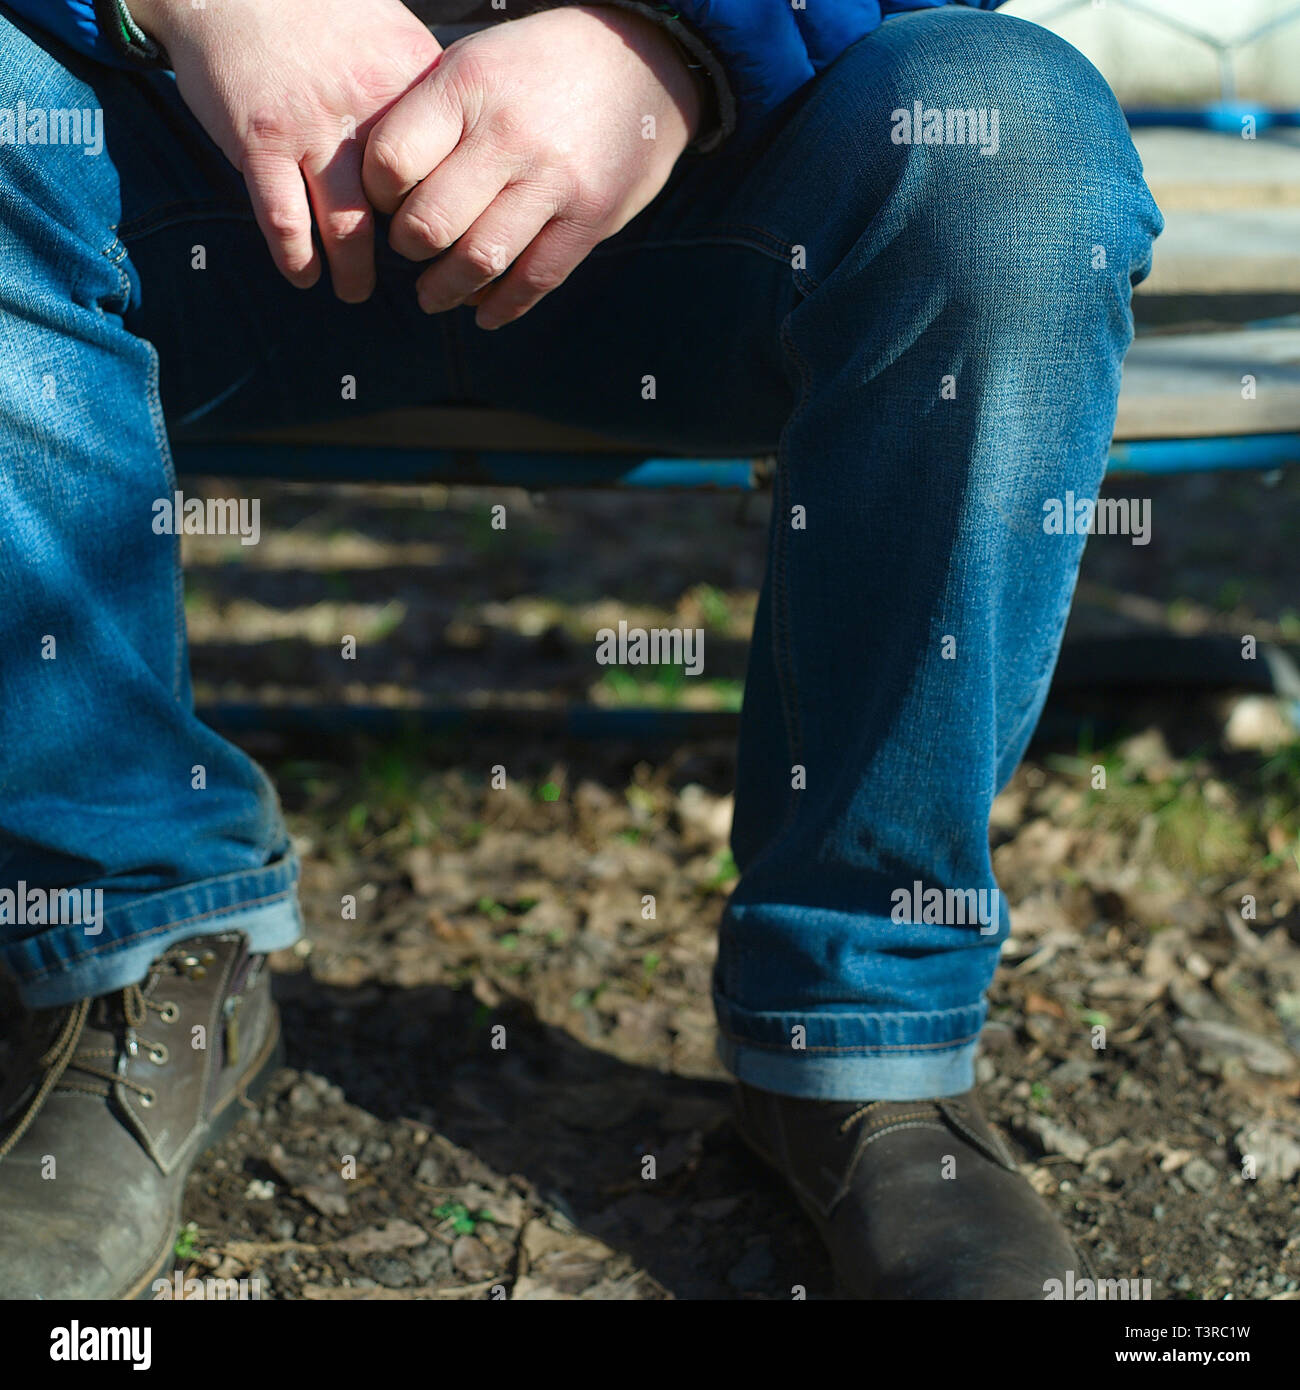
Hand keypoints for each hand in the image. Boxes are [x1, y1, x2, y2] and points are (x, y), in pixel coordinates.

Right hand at [131, 0, 441, 300]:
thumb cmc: (316, 12)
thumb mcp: (389, 33)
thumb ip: (423, 93)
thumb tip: (460, 152)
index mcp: (407, 83)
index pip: (447, 170)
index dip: (451, 215)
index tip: (450, 242)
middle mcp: (365, 110)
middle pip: (405, 209)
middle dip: (409, 258)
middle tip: (410, 283)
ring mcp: (310, 130)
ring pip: (346, 228)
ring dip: (353, 272)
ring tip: (355, 291)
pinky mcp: (261, 144)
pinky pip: (285, 222)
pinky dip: (297, 258)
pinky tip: (305, 275)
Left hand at [362, 5, 700, 328]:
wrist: (642, 61)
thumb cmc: (541, 66)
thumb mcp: (478, 62)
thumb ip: (433, 117)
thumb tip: (382, 186)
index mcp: (468, 89)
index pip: (393, 162)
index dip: (379, 195)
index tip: (388, 202)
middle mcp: (508, 136)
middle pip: (431, 223)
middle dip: (409, 249)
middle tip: (411, 251)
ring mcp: (553, 181)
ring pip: (479, 260)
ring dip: (446, 290)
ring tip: (434, 296)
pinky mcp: (590, 218)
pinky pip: (535, 279)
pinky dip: (502, 306)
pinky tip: (484, 312)